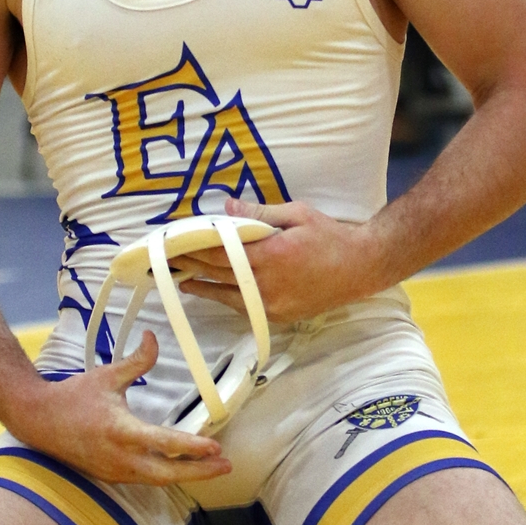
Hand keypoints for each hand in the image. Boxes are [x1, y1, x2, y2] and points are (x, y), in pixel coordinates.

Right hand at [16, 331, 231, 485]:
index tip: (214, 447)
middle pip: (166, 473)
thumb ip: (136, 361)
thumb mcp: (107, 376)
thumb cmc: (74, 396)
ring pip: (158, 479)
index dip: (190, 447)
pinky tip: (183, 469)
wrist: (38, 421)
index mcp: (120, 431)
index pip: (162, 443)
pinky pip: (145, 479)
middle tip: (225, 465)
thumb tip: (153, 337)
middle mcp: (119, 457)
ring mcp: (115, 471)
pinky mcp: (111, 476)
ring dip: (186, 475)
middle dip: (199, 471)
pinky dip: (166, 475)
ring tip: (213, 468)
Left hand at [170, 198, 377, 324]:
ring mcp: (272, 304)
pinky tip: (209, 291)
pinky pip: (243, 307)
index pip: (220, 251)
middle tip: (165, 260)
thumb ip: (259, 215)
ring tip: (178, 279)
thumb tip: (226, 208)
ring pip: (226, 295)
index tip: (173, 240)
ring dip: (201, 286)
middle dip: (190, 265)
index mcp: (269, 256)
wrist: (361, 268)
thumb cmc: (330, 236)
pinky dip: (223, 297)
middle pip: (218, 274)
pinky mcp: (278, 316)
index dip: (194, 246)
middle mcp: (266, 285)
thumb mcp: (297, 215)